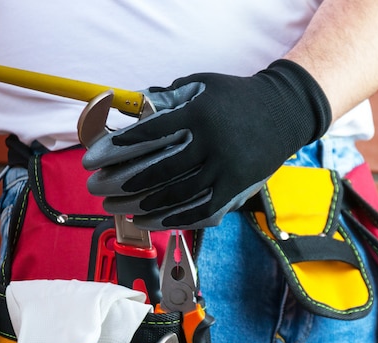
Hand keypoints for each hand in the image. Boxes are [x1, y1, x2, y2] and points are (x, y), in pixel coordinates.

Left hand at [82, 60, 331, 229]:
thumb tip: (128, 107)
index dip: (117, 148)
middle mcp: (213, 143)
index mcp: (200, 114)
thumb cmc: (235, 96)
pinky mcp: (237, 187)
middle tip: (96, 187)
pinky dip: (173, 218)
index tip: (93, 158)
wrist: (284, 112)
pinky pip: (201, 210)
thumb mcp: (201, 85)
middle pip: (158, 170)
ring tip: (117, 208)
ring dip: (142, 205)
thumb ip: (166, 97)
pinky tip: (149, 221)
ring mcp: (226, 169)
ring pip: (177, 196)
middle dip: (121, 182)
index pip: (150, 134)